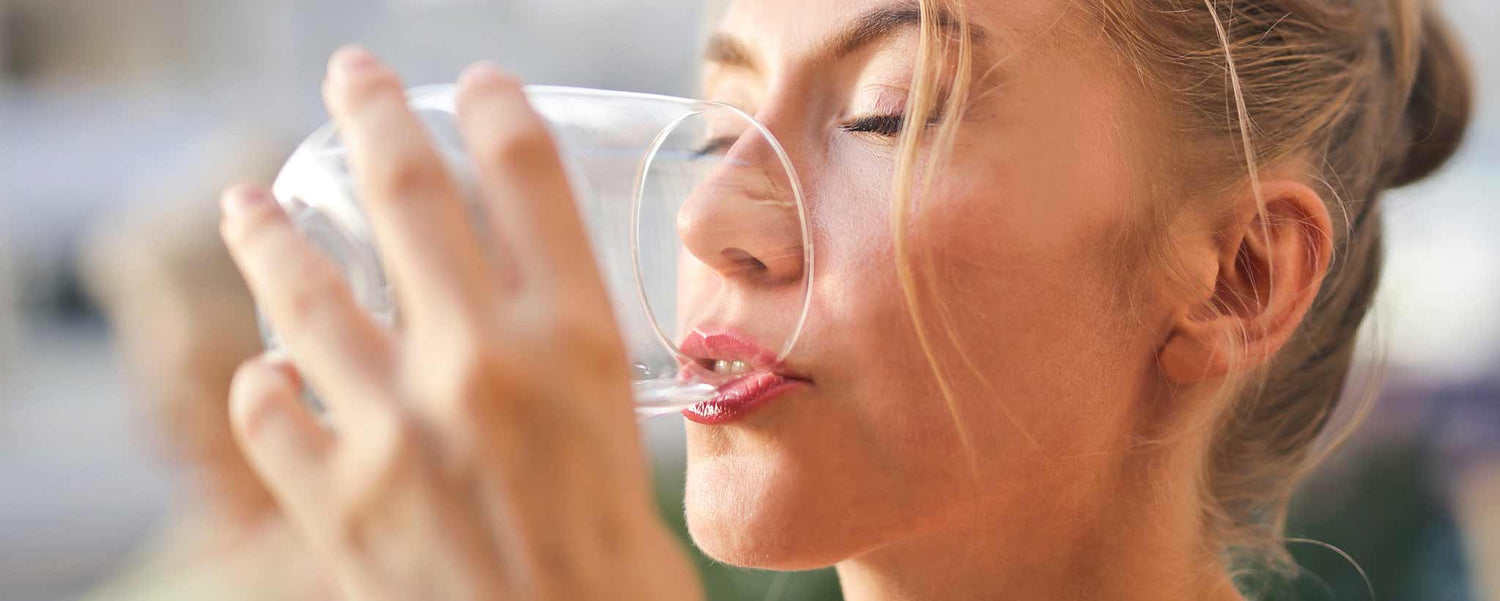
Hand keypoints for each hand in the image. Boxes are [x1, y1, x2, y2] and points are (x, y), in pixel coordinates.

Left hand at [219, 46, 702, 600]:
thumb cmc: (617, 567)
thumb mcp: (623, 433)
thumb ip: (565, 362)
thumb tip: (513, 314)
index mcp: (574, 341)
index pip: (528, 176)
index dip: (495, 109)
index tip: (476, 83)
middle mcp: (481, 362)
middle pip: (409, 192)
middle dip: (371, 113)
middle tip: (351, 79)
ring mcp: (394, 426)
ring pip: (303, 287)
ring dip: (267, 235)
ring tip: (246, 206)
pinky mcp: (332, 498)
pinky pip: (265, 406)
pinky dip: (261, 382)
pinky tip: (267, 374)